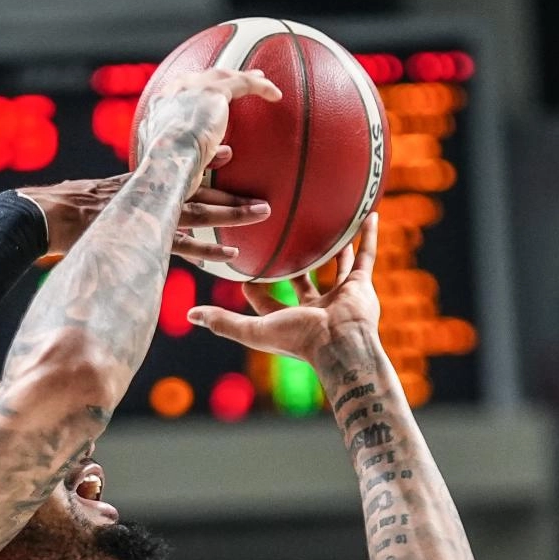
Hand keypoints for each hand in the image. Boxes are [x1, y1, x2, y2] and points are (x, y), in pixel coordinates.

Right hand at [18, 147, 270, 260]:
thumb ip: (108, 194)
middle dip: (231, 193)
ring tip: (262, 212)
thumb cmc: (58, 209)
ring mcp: (145, 217)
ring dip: (231, 214)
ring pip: (197, 214)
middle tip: (265, 195)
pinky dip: (207, 250)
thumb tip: (107, 197)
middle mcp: (147, 196)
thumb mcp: (88, 194)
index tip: (232, 151)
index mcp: (137, 185)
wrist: (41, 214)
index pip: (176, 171)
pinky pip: (181, 246)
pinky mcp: (140, 239)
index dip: (206, 162)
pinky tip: (231, 255)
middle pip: (197, 192)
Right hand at [136, 67, 281, 171]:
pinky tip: (276, 96)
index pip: (178, 99)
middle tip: (235, 81)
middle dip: (218, 80)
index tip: (208, 103)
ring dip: (241, 78)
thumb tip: (220, 155)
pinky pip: (241, 83)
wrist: (165, 166)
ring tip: (260, 80)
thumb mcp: (174, 167)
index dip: (195, 98)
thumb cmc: (166, 178)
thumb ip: (194, 159)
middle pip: (198, 81)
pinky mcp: (212, 93)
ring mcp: (190, 92)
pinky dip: (259, 87)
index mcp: (156, 115)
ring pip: (220, 78)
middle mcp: (170, 98)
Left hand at [187, 212, 381, 360]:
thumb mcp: (253, 328)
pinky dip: (368, 236)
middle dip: (294, 264)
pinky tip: (368, 214)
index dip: (255, 286)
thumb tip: (189, 314)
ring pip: (336, 265)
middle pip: (302, 281)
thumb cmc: (297, 339)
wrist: (340, 345)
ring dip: (334, 248)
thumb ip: (222, 322)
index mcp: (288, 318)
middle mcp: (314, 307)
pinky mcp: (361, 285)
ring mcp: (339, 295)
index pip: (267, 300)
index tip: (243, 267)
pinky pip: (366, 255)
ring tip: (329, 225)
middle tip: (283, 238)